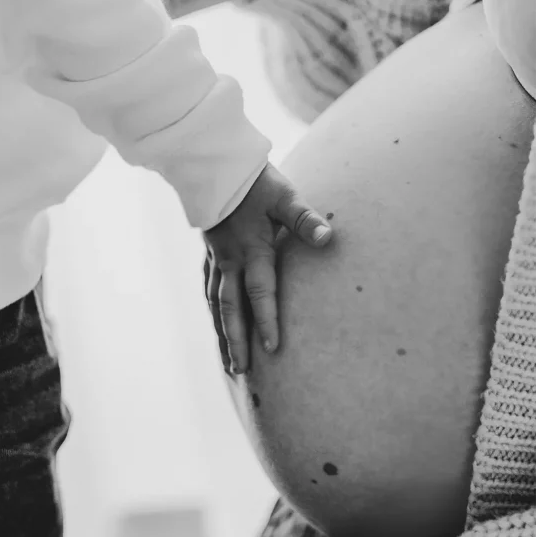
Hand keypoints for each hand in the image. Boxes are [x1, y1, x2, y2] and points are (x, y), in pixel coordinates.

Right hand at [203, 164, 331, 374]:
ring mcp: (216, 258)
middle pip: (230, 309)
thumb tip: (327, 238)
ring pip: (215, 304)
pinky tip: (215, 323)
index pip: (260, 293)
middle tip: (239, 372)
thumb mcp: (285, 196)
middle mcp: (230, 260)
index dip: (266, 321)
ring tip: (226, 362)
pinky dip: (212, 312)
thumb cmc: (256, 181)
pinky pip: (208, 289)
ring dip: (221, 333)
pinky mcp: (210, 253)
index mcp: (251, 250)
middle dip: (235, 341)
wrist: (217, 164)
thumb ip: (305, 219)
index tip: (272, 349)